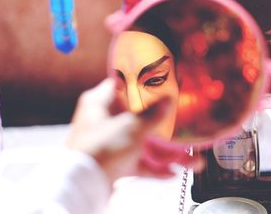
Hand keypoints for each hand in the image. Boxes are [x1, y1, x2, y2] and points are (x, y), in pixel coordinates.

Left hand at [66, 78, 203, 182]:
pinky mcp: (113, 163)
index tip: (162, 85)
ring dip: (165, 151)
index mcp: (99, 103)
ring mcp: (108, 143)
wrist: (82, 186)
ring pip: (142, 142)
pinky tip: (171, 172)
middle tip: (182, 125)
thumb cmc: (98, 150)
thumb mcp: (130, 127)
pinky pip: (138, 162)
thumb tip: (167, 101)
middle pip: (138, 117)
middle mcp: (103, 121)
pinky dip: (153, 167)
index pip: (122, 84)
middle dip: (163, 126)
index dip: (143, 84)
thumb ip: (152, 114)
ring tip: (187, 157)